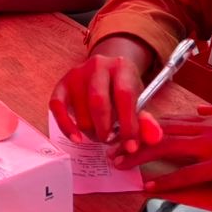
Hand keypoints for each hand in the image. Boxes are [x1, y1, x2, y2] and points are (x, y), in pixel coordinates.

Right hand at [50, 35, 159, 149]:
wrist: (107, 69)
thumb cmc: (124, 90)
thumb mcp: (139, 100)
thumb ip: (146, 120)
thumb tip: (154, 136)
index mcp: (122, 66)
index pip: (124, 95)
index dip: (128, 124)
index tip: (131, 147)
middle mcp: (98, 65)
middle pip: (98, 102)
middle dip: (106, 129)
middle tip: (110, 140)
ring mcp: (77, 73)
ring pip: (81, 112)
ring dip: (91, 131)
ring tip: (100, 133)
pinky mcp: (62, 84)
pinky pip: (57, 107)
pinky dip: (66, 126)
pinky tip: (77, 138)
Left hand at [116, 105, 211, 192]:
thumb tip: (200, 107)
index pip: (172, 120)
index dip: (145, 124)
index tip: (124, 129)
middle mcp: (210, 129)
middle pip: (164, 132)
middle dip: (134, 139)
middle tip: (111, 148)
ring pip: (170, 149)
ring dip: (142, 156)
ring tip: (121, 164)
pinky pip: (190, 174)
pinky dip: (168, 179)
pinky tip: (150, 185)